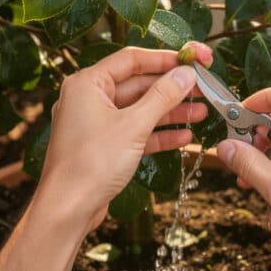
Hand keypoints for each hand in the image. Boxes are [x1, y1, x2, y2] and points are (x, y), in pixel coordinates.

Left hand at [40, 46, 206, 227]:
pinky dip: (158, 133)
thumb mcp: (133, 125)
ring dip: (170, 111)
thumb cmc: (90, 164)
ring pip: (139, 110)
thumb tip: (186, 74)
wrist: (67, 211)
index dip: (164, 59)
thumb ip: (162, 96)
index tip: (192, 60)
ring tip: (202, 112)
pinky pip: (135, 132)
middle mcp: (89, 99)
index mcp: (87, 84)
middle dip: (172, 88)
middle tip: (203, 88)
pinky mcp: (104, 146)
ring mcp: (96, 124)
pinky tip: (184, 137)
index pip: (131, 60)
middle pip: (137, 85)